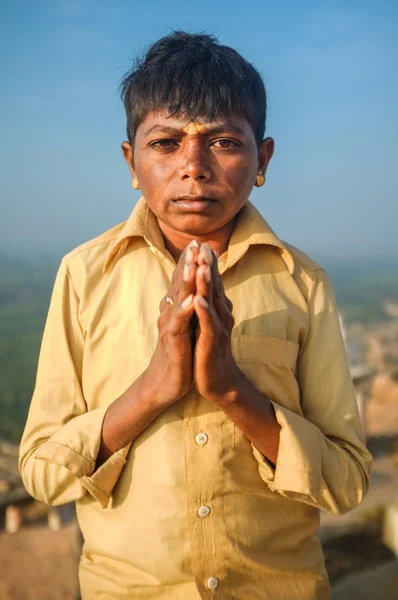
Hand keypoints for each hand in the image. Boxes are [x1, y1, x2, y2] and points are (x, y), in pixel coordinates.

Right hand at [144, 240, 198, 407]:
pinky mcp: (172, 342)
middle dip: (188, 263)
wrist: (164, 383)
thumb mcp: (185, 327)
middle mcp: (170, 313)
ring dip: (184, 281)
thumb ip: (187, 307)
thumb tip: (194, 290)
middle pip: (179, 284)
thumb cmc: (178, 353)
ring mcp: (170, 327)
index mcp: (176, 309)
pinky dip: (184, 311)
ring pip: (177, 300)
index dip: (190, 262)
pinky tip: (191, 301)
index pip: (183, 281)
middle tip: (195, 242)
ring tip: (192, 263)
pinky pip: (178, 324)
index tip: (199, 242)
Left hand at [192, 243, 241, 401]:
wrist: (220, 382)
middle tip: (203, 245)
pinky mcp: (211, 343)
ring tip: (202, 265)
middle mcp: (220, 315)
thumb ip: (209, 305)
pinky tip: (197, 299)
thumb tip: (207, 288)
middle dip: (208, 265)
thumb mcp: (208, 324)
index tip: (200, 243)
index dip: (206, 263)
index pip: (211, 282)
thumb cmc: (211, 352)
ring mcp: (217, 328)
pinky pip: (208, 325)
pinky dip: (203, 311)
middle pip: (213, 286)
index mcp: (216, 310)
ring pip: (212, 302)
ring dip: (207, 283)